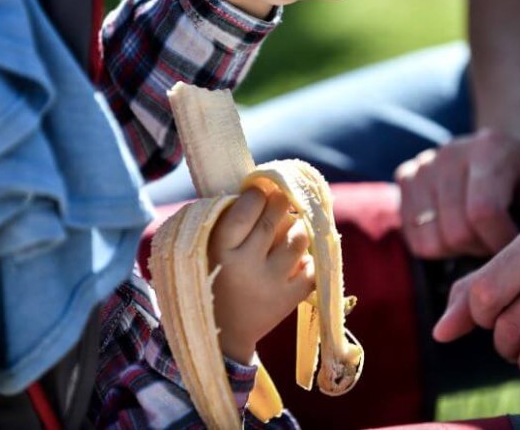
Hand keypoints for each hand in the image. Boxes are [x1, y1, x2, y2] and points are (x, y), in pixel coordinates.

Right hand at [208, 188, 314, 363]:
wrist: (222, 334)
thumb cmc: (214, 277)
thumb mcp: (208, 250)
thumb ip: (228, 220)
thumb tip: (263, 186)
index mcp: (220, 251)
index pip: (246, 210)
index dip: (257, 194)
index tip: (260, 190)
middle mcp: (246, 267)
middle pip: (275, 220)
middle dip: (281, 203)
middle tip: (281, 199)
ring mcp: (270, 284)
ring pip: (298, 239)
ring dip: (297, 229)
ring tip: (289, 230)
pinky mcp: (288, 300)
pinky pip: (311, 266)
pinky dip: (307, 258)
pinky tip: (295, 260)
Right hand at [394, 128, 519, 258]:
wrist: (519, 150)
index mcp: (491, 149)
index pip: (482, 213)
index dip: (502, 244)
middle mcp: (451, 152)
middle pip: (454, 230)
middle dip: (481, 249)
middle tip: (501, 244)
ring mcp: (424, 165)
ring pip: (429, 240)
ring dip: (458, 250)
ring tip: (481, 237)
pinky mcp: (406, 178)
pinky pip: (413, 238)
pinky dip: (437, 246)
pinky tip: (461, 231)